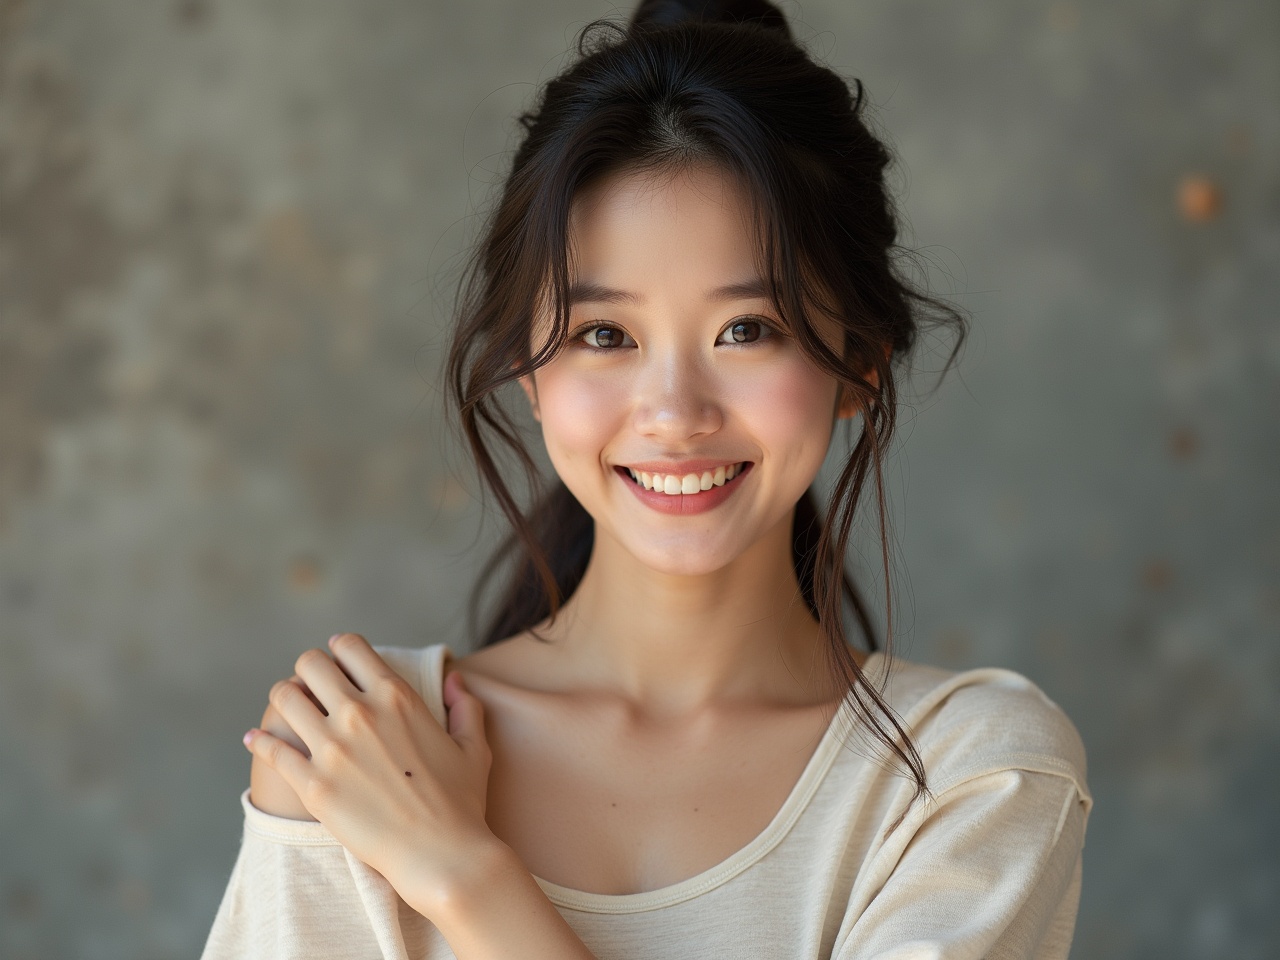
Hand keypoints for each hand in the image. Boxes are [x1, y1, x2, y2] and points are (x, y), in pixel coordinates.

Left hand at [243, 633, 499, 912]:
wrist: (442, 855)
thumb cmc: (461, 803)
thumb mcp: (474, 746)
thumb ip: (465, 704)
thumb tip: (454, 677)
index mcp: (396, 697)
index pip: (350, 646)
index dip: (340, 648)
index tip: (336, 660)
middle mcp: (360, 714)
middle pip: (309, 664)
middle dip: (308, 670)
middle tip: (311, 687)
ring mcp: (333, 749)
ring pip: (285, 698)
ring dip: (284, 698)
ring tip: (289, 711)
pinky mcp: (313, 785)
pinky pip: (272, 749)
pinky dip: (260, 740)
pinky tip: (256, 739)